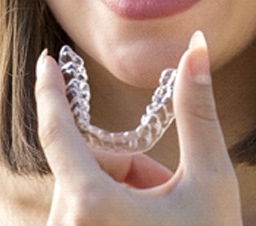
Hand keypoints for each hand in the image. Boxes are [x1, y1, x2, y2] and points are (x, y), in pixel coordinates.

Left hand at [35, 32, 242, 224]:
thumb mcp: (210, 185)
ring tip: (162, 218)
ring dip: (126, 190)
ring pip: (88, 190)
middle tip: (169, 192)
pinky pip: (84, 214)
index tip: (45, 60)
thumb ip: (197, 112)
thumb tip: (196, 47)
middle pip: (90, 164)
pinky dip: (113, 210)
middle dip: (132, 166)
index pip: (57, 130)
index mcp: (92, 206)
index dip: (51, 89)